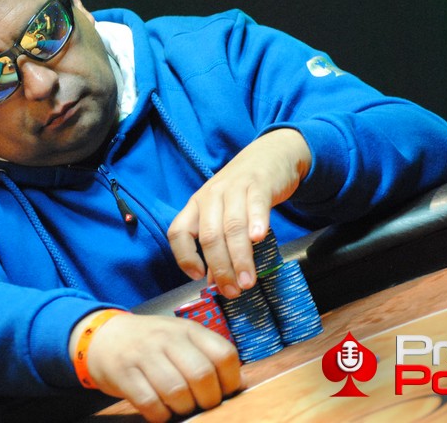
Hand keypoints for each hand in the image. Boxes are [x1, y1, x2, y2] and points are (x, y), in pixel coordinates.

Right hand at [73, 313, 242, 421]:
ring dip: (183, 409)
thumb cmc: (150, 343)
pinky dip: (160, 415)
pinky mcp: (124, 374)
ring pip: (176, 391)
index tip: (224, 392)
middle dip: (208, 400)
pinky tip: (160, 411)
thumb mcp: (180, 338)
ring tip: (180, 407)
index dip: (230, 380)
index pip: (224, 354)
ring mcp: (144, 355)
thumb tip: (239, 384)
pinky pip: (150, 403)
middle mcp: (167, 338)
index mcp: (188, 329)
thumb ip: (206, 355)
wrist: (102, 336)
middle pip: (202, 375)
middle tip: (201, 404)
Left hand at [168, 128, 310, 297]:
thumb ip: (218, 244)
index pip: (178, 232)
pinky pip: (254, 205)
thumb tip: (215, 281)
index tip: (199, 278)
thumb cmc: (242, 192)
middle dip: (220, 267)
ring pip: (231, 226)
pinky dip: (256, 223)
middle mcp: (210, 196)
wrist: (268, 156)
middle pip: (208, 236)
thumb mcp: (223, 214)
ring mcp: (233, 188)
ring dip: (240, 257)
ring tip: (248, 281)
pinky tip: (259, 240)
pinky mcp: (258, 184)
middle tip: (233, 290)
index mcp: (196, 205)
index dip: (184, 257)